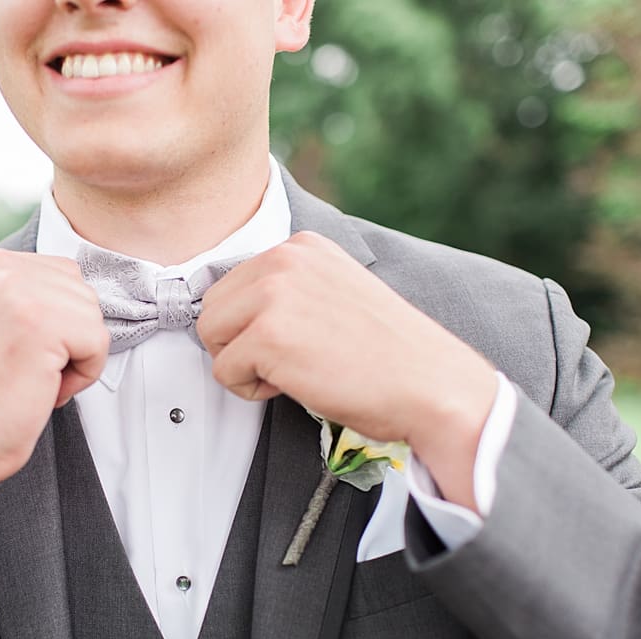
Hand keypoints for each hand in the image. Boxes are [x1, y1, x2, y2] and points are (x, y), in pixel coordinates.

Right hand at [0, 249, 109, 538]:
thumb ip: (29, 293)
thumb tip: (82, 288)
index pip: (64, 275)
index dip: (57, 324)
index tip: (16, 351)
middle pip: (83, 294)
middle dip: (70, 340)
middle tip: (24, 370)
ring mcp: (16, 291)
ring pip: (93, 317)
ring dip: (75, 359)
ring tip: (30, 378)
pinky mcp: (39, 323)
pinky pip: (98, 343)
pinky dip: (82, 376)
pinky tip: (42, 389)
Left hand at [196, 231, 497, 509]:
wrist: (430, 384)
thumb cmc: (388, 353)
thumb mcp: (336, 293)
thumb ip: (289, 289)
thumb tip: (236, 312)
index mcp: (301, 246)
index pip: (232, 283)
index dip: (251, 324)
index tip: (293, 340)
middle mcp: (284, 259)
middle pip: (212, 307)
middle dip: (238, 343)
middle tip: (287, 361)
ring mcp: (273, 295)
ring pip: (211, 336)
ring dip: (242, 365)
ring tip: (291, 372)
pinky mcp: (268, 337)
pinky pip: (223, 371)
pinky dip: (250, 391)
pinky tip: (296, 385)